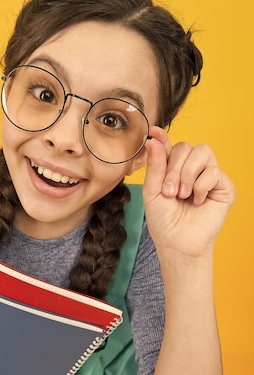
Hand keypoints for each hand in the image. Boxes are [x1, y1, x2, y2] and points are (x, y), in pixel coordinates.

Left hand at [143, 126, 235, 259]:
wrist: (177, 243)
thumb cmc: (163, 220)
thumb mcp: (152, 191)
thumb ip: (155, 165)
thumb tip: (154, 139)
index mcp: (173, 168)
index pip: (171, 146)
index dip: (163, 137)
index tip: (153, 131)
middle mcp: (192, 169)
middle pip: (187, 147)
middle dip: (174, 168)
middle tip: (169, 192)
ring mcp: (209, 176)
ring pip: (203, 152)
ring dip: (188, 174)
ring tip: (182, 195)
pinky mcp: (223, 186)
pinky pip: (214, 171)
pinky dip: (202, 186)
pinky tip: (197, 201)